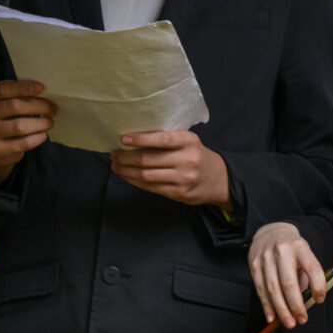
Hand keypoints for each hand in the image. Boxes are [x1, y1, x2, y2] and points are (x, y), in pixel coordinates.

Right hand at [0, 80, 55, 183]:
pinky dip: (38, 137)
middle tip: (52, 109)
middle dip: (40, 106)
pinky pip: (24, 142)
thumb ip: (21, 94)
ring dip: (41, 123)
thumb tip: (44, 92)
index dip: (24, 87)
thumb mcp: (9, 100)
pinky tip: (42, 134)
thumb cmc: (8, 116)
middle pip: (15, 106)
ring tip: (49, 122)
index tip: (42, 88)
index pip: (3, 89)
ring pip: (20, 126)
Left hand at [110, 130, 229, 206]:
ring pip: (146, 176)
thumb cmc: (196, 155)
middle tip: (114, 155)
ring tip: (116, 165)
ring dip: (127, 171)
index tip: (123, 139)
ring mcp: (183, 179)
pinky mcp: (180, 193)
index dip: (140, 139)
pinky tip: (128, 176)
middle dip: (126, 158)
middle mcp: (187, 160)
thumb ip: (166, 141)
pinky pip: (151, 187)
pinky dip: (136, 181)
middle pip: (148, 160)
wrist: (218, 178)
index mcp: (189, 141)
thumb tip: (133, 140)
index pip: (161, 139)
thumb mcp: (188, 142)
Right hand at [248, 222, 325, 328]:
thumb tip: (306, 301)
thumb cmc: (292, 248)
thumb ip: (306, 275)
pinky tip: (272, 318)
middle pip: (289, 282)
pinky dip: (267, 306)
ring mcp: (266, 257)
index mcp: (300, 247)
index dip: (318, 285)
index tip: (320, 299)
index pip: (312, 267)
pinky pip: (260, 289)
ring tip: (290, 323)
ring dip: (281, 310)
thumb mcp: (304, 254)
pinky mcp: (254, 265)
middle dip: (296, 305)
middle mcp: (282, 250)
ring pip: (273, 289)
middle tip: (302, 319)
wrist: (270, 231)